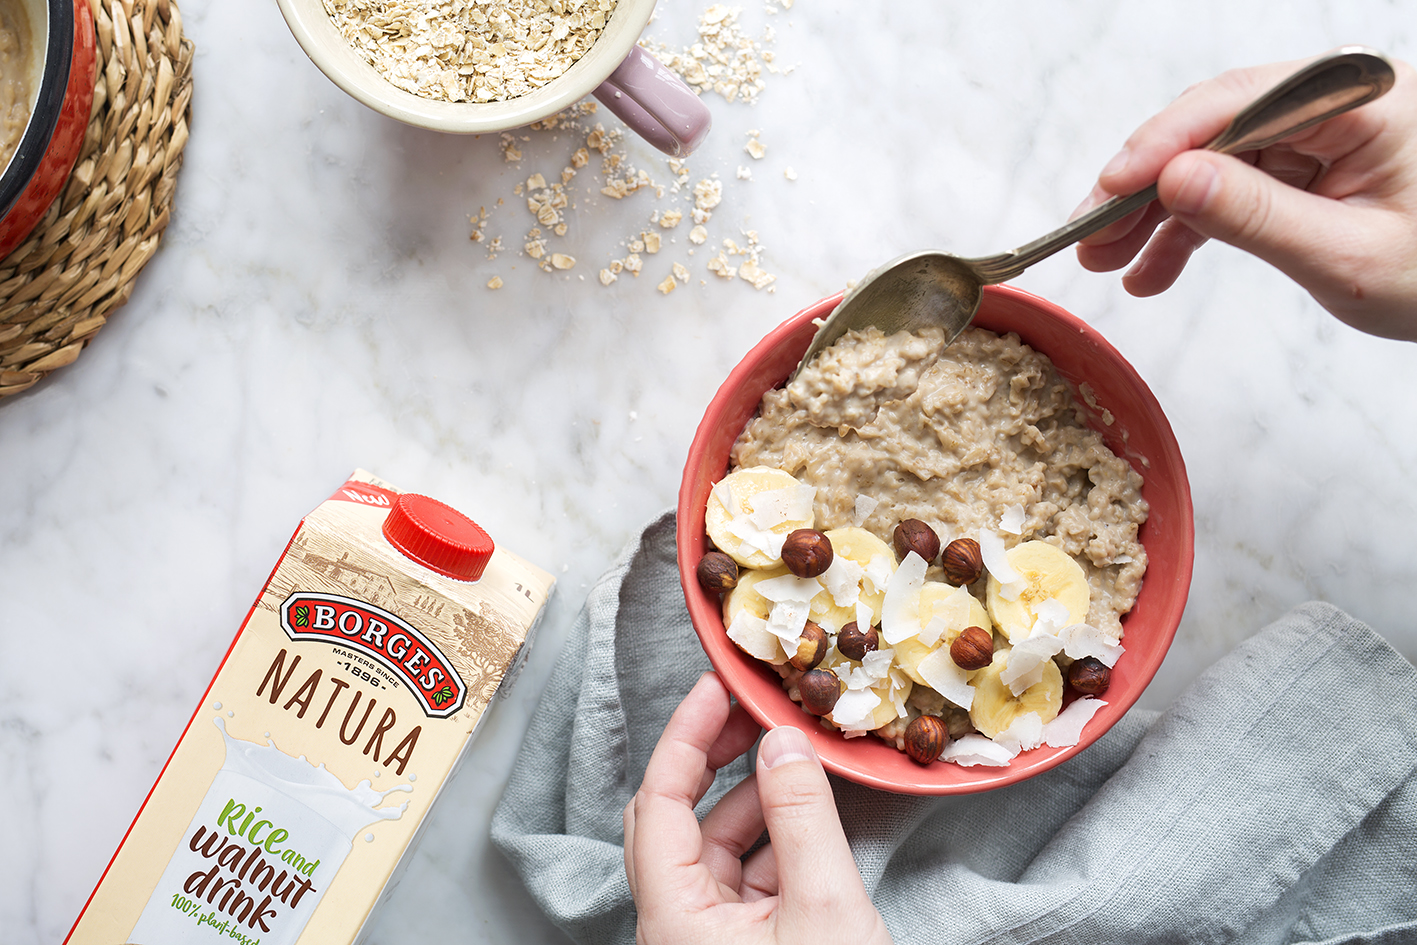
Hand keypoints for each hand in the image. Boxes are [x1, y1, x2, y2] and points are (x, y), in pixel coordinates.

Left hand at [624, 673, 892, 944]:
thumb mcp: (826, 904)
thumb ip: (802, 817)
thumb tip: (783, 742)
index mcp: (672, 916)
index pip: (658, 801)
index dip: (686, 736)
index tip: (715, 689)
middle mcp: (674, 924)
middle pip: (673, 816)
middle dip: (711, 758)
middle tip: (748, 713)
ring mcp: (702, 936)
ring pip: (711, 845)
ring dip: (750, 798)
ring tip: (791, 760)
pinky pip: (739, 875)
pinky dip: (769, 838)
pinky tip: (803, 814)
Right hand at [1074, 52, 1416, 339]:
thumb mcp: (1347, 255)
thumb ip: (1255, 216)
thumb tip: (1173, 180)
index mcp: (1360, 98)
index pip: (1236, 103)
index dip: (1160, 145)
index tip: (1109, 190)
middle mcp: (1333, 101)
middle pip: (1209, 128)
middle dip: (1142, 187)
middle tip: (1089, 237)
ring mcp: (1316, 133)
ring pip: (1209, 161)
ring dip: (1153, 214)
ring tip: (1106, 264)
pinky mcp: (1305, 167)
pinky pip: (1231, 189)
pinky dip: (1188, 231)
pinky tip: (1150, 271)